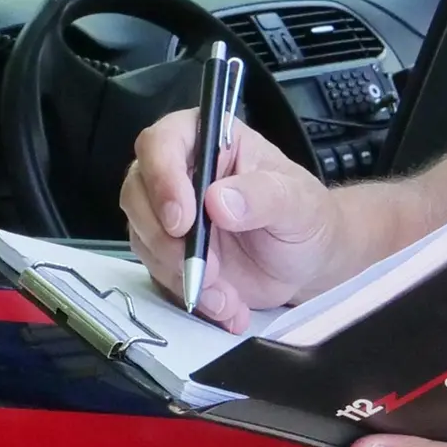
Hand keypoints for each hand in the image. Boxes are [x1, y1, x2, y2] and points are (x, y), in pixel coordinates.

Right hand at [120, 110, 345, 330]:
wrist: (308, 263)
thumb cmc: (306, 218)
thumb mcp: (298, 203)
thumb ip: (264, 195)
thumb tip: (219, 200)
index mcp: (211, 141)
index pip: (163, 141)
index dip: (162, 177)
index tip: (183, 220)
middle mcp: (182, 172)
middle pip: (137, 191)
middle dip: (164, 237)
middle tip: (206, 267)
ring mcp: (170, 214)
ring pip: (143, 236)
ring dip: (179, 272)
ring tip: (227, 294)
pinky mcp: (169, 252)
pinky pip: (158, 272)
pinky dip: (190, 294)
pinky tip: (227, 306)